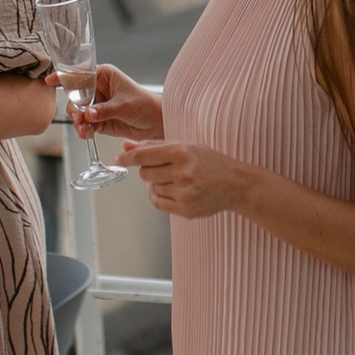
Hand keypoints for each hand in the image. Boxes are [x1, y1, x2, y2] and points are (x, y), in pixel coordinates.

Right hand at [51, 63, 162, 141]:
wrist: (156, 123)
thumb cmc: (145, 105)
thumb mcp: (124, 105)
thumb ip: (104, 110)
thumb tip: (87, 114)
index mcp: (104, 75)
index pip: (80, 73)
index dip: (64, 76)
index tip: (51, 80)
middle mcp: (97, 88)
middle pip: (75, 96)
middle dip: (73, 108)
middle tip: (78, 118)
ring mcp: (97, 105)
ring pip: (77, 112)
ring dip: (77, 121)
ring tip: (84, 129)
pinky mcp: (98, 120)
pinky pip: (84, 124)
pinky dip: (83, 130)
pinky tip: (86, 134)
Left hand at [123, 140, 253, 218]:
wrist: (236, 184)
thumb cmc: (210, 162)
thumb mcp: (186, 146)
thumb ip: (154, 146)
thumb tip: (126, 145)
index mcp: (183, 152)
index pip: (144, 155)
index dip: (128, 157)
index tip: (119, 159)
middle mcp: (183, 172)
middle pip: (145, 173)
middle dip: (148, 170)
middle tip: (164, 169)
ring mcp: (184, 192)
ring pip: (151, 188)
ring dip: (157, 184)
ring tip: (175, 180)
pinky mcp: (185, 209)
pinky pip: (158, 203)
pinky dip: (159, 196)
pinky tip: (172, 190)